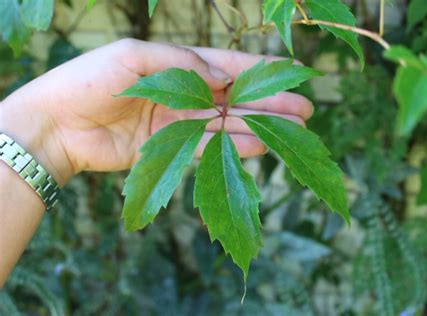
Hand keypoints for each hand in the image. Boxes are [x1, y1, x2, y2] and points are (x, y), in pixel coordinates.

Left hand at [0, 39, 312, 185]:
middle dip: (271, 102)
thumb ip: (181, 62)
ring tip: (292, 130)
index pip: (228, 67)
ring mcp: (180, 122)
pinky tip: (260, 146)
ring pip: (229, 124)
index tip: (293, 75)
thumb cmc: (90, 79)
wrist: (58, 124)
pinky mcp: (172, 149)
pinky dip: (235, 147)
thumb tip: (222, 76)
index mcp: (178, 66)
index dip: (261, 72)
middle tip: (305, 109)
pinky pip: (210, 148)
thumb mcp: (135, 56)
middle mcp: (184, 94)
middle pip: (236, 99)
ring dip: (261, 127)